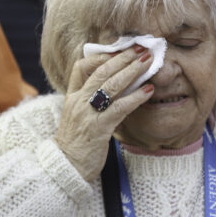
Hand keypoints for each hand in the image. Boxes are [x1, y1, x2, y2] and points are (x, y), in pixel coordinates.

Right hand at [55, 45, 154, 180]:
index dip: (100, 56)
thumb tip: (115, 89)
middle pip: (101, 71)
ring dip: (132, 71)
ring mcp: (87, 114)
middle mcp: (78, 102)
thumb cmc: (77, 143)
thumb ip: (91, 102)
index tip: (118, 50)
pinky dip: (135, 97)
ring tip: (148, 62)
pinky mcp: (98, 128)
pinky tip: (148, 91)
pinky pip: (119, 108)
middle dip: (123, 58)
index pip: (81, 67)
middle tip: (140, 49)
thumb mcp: (79, 117)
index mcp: (72, 97)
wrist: (66, 168)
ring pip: (111, 85)